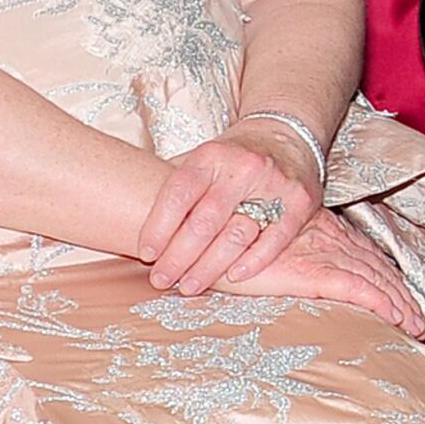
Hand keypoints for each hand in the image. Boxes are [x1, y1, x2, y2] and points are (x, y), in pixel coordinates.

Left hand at [140, 123, 324, 291]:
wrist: (287, 136)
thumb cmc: (231, 158)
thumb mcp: (201, 159)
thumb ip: (171, 184)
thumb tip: (123, 210)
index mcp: (212, 155)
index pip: (179, 192)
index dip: (158, 226)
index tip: (145, 253)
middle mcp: (244, 167)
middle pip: (205, 220)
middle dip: (179, 256)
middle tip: (161, 280)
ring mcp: (275, 184)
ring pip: (237, 234)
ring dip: (209, 267)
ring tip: (189, 286)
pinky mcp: (301, 201)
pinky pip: (276, 239)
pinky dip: (254, 262)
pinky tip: (234, 276)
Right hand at [220, 206, 424, 340]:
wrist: (211, 228)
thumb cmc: (232, 241)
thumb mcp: (267, 249)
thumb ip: (287, 258)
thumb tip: (296, 275)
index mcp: (324, 232)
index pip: (367, 257)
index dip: (389, 279)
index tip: (405, 300)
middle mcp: (331, 240)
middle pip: (379, 269)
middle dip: (403, 296)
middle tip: (421, 322)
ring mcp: (324, 253)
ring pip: (376, 280)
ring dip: (401, 304)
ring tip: (416, 327)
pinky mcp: (313, 271)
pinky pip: (358, 288)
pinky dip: (381, 302)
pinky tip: (396, 317)